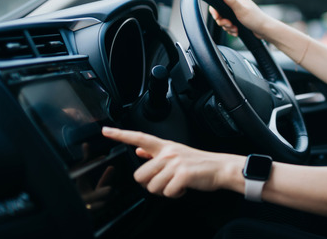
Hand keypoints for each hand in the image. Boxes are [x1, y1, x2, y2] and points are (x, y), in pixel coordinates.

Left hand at [102, 127, 240, 197]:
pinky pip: (167, 193)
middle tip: (165, 181)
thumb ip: (155, 152)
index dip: (120, 135)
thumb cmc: (199, 163)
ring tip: (176, 183)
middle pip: (140, 175)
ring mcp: (175, 163)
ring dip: (164, 191)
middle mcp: (168, 153)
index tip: (105, 131)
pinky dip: (175, 195)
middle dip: (150, 184)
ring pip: (152, 187)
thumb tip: (139, 149)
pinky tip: (183, 188)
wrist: (221, 167)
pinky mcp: (183, 175)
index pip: (139, 137)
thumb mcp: (177, 153)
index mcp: (165, 146)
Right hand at [209, 0, 270, 38]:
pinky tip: (237, 31)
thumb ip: (231, 1)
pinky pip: (229, 24)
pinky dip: (231, 29)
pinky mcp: (239, 19)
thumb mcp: (241, 10)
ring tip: (235, 29)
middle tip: (229, 25)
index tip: (218, 18)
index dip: (216, 11)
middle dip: (223, 21)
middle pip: (220, 12)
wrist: (264, 30)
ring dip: (228, 27)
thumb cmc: (255, 19)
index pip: (219, 1)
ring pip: (224, 20)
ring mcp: (238, 11)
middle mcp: (236, 3)